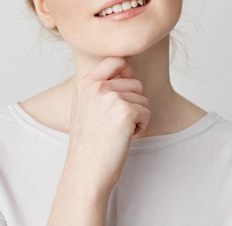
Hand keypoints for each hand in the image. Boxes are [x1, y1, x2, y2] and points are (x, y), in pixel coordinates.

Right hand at [65, 57, 150, 193]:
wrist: (86, 171)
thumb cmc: (88, 144)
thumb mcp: (84, 107)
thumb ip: (101, 87)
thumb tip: (128, 69)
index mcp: (85, 84)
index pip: (115, 60)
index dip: (126, 72)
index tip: (124, 92)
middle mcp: (97, 86)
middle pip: (134, 82)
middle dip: (133, 103)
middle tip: (117, 123)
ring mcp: (111, 97)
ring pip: (142, 98)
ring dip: (137, 116)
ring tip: (118, 131)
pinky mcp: (126, 111)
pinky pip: (147, 112)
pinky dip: (141, 127)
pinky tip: (125, 137)